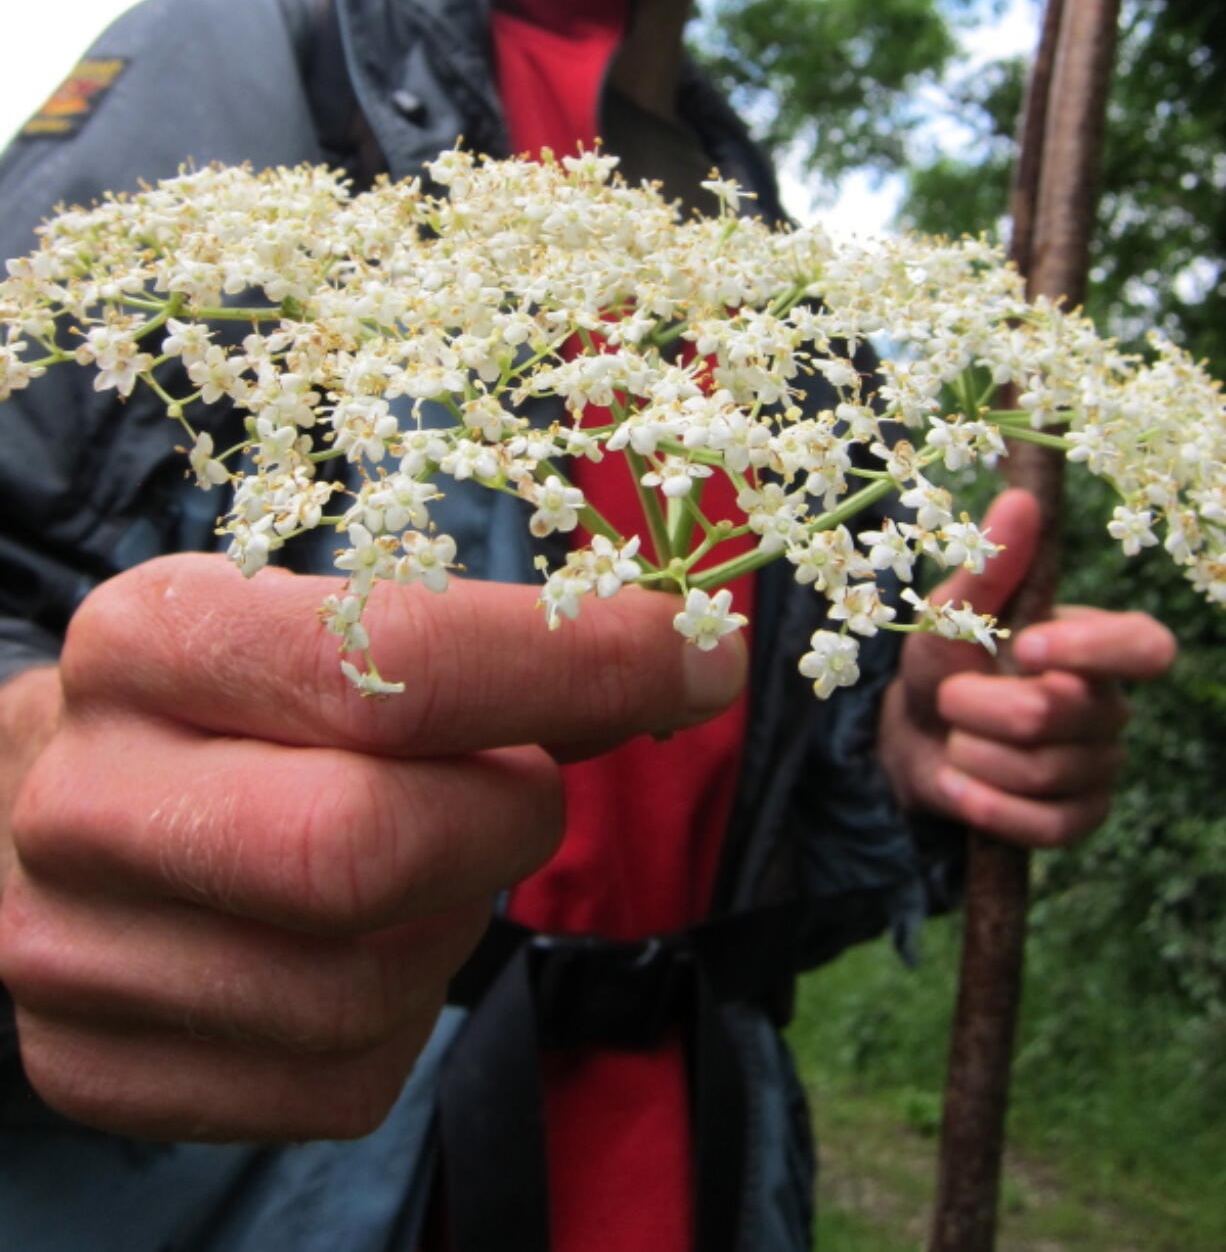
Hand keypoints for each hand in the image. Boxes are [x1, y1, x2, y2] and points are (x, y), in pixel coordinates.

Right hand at [0, 554, 744, 1140]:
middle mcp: (85, 798)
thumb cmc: (225, 697)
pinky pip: (337, 1083)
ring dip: (456, 916)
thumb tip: (682, 668)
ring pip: (365, 989)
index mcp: (146, 640)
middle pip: (366, 849)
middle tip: (536, 782)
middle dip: (506, 816)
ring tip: (428, 853)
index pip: (389, 664)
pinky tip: (371, 939)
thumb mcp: (313, 620)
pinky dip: (405, 1013)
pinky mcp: (96, 1070)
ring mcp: (73, 952)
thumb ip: (471, 647)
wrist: (39, 807)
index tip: (699, 660)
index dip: (573, 666)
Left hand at [878, 488, 1175, 848]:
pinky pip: (1044, 825)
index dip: (1092, 650)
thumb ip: (989, 563)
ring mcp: (1100, 766)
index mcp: (1097, 644)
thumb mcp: (953, 612)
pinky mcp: (1079, 818)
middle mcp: (1110, 705)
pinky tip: (960, 787)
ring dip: (973, 755)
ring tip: (954, 739)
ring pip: (1041, 772)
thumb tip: (1021, 501)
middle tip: (949, 699)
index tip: (1026, 646)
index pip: (1146, 647)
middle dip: (979, 708)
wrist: (917, 740)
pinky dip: (987, 806)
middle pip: (1056, 714)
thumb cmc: (945, 662)